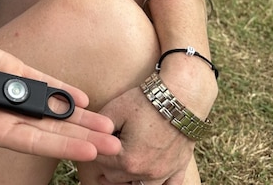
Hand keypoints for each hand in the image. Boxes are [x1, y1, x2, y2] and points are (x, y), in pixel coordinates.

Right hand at [0, 39, 121, 166]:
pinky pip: (43, 84)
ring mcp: (14, 95)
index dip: (62, 146)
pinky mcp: (14, 73)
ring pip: (53, 109)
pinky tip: (84, 99)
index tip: (90, 153)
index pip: (35, 141)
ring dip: (80, 117)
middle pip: (53, 130)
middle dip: (84, 137)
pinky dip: (63, 91)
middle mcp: (10, 115)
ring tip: (108, 126)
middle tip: (115, 145)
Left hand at [93, 61, 216, 184]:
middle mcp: (146, 173)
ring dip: (127, 181)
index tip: (92, 140)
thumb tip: (90, 134)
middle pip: (116, 178)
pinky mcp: (178, 168)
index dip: (94, 148)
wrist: (181, 96)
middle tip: (103, 154)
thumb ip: (98, 127)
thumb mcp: (115, 109)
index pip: (100, 161)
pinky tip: (147, 180)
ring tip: (119, 171)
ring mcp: (164, 173)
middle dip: (107, 166)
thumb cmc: (147, 101)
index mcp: (127, 160)